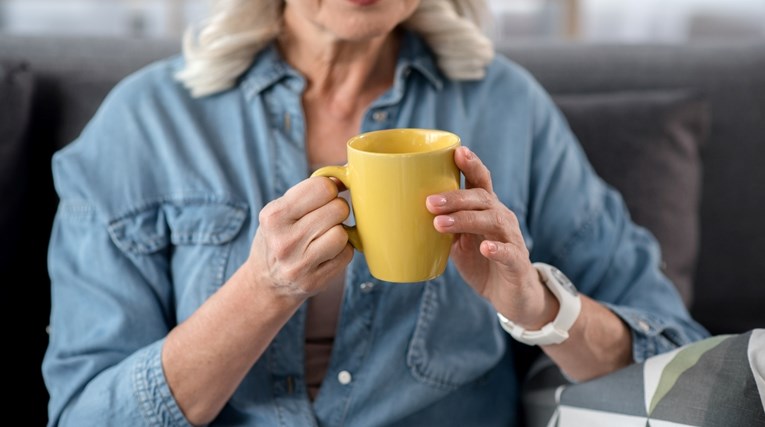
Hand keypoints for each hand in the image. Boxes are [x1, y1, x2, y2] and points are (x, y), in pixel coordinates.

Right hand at [247, 177, 353, 301]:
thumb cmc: (278, 237)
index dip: (330, 189)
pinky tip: (326, 253)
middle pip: (338, 209)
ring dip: (339, 232)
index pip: (322, 188)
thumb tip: (345, 176)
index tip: (326, 195)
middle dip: (337, 210)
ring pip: (342, 233)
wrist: (266, 282)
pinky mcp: (315, 281)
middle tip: (325, 218)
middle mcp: (284, 241)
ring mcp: (299, 264)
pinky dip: (342, 251)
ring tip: (324, 236)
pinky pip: (347, 254)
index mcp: (274, 216)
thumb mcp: (280, 210)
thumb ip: (309, 192)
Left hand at [426, 147, 556, 328]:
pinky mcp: (517, 263)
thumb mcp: (459, 241)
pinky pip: (509, 252)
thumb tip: (404, 212)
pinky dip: (497, 249)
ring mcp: (511, 239)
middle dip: (456, 197)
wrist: (510, 296)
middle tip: (430, 202)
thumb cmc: (481, 263)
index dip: (471, 165)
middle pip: (482, 198)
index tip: (457, 151)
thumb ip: (443, 224)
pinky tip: (485, 248)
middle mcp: (502, 218)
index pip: (481, 181)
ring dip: (466, 219)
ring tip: (441, 224)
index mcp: (487, 209)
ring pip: (493, 221)